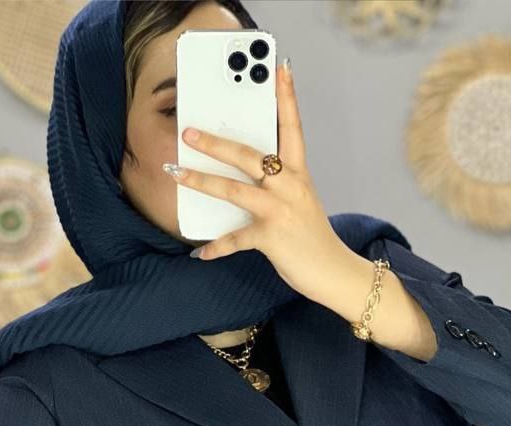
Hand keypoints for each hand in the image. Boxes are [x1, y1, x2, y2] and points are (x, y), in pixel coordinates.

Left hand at [165, 61, 353, 300]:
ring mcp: (280, 211)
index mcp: (299, 174)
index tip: (279, 68)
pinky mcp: (272, 238)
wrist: (333, 271)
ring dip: (202, 181)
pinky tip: (200, 252)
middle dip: (216, 142)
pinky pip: (236, 239)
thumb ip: (277, 184)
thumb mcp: (299, 201)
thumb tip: (241, 175)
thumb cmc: (312, 237)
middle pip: (249, 155)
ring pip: (234, 189)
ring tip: (177, 173)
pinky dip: (216, 247)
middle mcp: (290, 187)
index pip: (292, 127)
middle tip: (189, 132)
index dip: (286, 97)